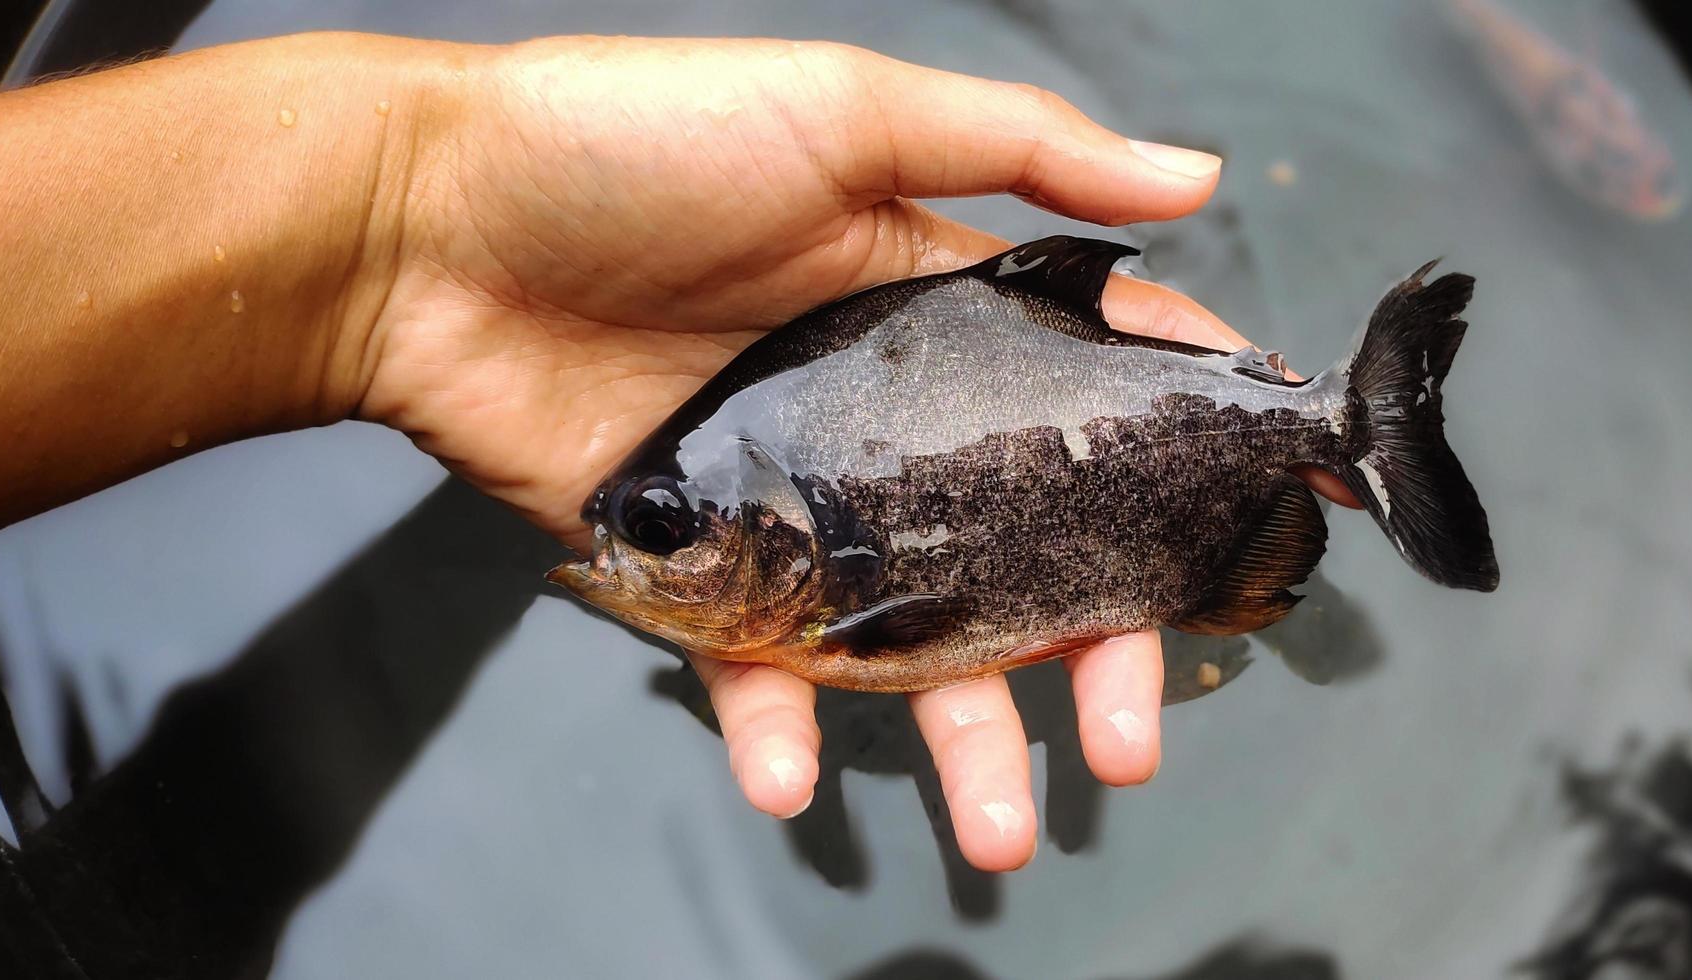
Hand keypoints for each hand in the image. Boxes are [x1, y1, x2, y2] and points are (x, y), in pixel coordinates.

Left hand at [346, 37, 1243, 869]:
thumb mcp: (842, 110)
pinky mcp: (696, 567)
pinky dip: (779, 733)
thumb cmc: (629, 144)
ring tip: (1007, 828)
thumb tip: (1195, 176)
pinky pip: (754, 670)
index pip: (1103, 395)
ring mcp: (799, 506)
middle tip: (1132, 738)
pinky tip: (795, 781)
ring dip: (964, 740)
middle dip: (1095, 653)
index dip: (1193, 459)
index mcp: (942, 313)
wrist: (418, 227)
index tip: (1272, 533)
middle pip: (1031, 556)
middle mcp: (891, 423)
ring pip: (912, 641)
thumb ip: (1020, 147)